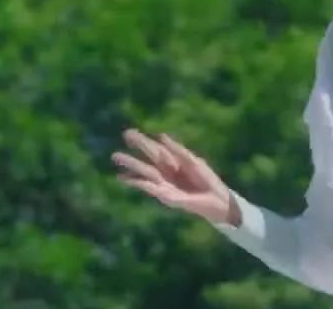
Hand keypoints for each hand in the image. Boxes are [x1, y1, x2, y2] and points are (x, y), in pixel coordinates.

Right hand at [112, 128, 239, 225]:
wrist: (216, 199)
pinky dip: (140, 183)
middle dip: (133, 152)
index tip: (128, 133)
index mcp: (173, 162)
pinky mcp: (166, 196)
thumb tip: (161, 135)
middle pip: (146, 160)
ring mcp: (164, 184)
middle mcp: (165, 173)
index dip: (142, 141)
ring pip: (144, 173)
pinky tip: (126, 179)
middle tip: (117, 146)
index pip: (155, 149)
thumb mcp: (193, 160)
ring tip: (116, 159)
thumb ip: (177, 150)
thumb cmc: (206, 179)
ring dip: (131, 166)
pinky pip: (151, 188)